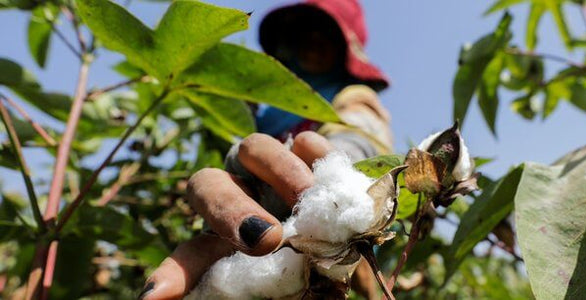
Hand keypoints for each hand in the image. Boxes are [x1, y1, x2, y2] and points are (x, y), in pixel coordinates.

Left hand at [139, 132, 333, 299]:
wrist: (344, 231)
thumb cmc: (306, 264)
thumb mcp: (284, 281)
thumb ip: (273, 284)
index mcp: (223, 238)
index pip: (191, 253)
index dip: (175, 272)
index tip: (158, 295)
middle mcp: (236, 194)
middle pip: (209, 185)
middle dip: (233, 210)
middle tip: (267, 240)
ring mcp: (268, 166)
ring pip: (253, 147)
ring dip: (279, 171)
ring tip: (307, 199)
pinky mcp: (305, 150)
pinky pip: (305, 142)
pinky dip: (314, 157)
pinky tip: (327, 183)